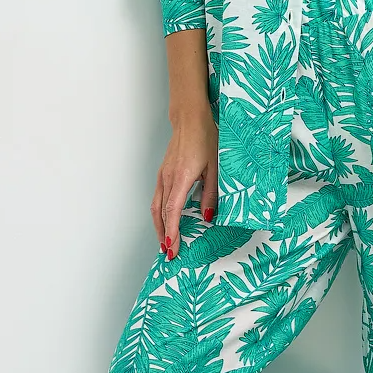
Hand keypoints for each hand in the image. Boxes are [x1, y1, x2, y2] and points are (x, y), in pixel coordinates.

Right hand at [152, 108, 217, 259]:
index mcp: (182, 178)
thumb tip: (207, 216)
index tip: (172, 247)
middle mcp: (168, 179)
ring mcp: (163, 176)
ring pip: (156, 207)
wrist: (190, 119)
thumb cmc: (205, 139)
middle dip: (163, 235)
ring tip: (165, 242)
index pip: (173, 211)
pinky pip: (157, 197)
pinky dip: (159, 213)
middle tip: (168, 253)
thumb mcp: (215, 167)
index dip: (172, 231)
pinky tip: (165, 220)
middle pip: (160, 213)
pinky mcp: (163, 173)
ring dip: (159, 226)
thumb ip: (211, 193)